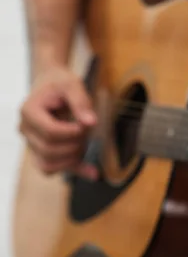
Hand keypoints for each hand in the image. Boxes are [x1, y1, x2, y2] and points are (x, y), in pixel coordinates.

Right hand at [19, 63, 97, 179]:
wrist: (52, 86)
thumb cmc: (61, 84)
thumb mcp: (73, 85)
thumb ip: (81, 102)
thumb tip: (91, 123)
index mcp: (29, 112)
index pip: (50, 132)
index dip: (73, 133)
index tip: (86, 125)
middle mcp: (25, 130)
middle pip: (50, 150)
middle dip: (75, 144)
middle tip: (86, 131)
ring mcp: (30, 143)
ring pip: (48, 164)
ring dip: (73, 158)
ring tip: (84, 141)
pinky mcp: (40, 152)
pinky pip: (51, 169)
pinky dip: (72, 170)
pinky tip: (92, 172)